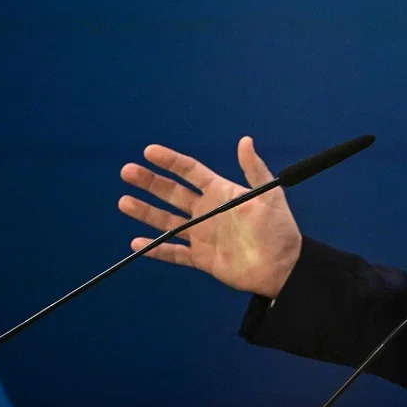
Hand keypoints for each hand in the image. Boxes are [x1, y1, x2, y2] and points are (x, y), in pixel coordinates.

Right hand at [118, 136, 301, 297]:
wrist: (282, 266)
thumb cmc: (279, 228)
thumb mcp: (269, 195)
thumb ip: (254, 169)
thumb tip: (245, 140)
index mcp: (221, 193)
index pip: (191, 172)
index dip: (170, 162)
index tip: (149, 152)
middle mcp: (207, 212)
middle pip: (172, 193)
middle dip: (150, 182)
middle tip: (127, 172)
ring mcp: (202, 235)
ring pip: (167, 221)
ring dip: (145, 212)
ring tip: (124, 202)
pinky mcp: (201, 258)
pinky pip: (173, 253)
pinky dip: (155, 249)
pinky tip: (136, 243)